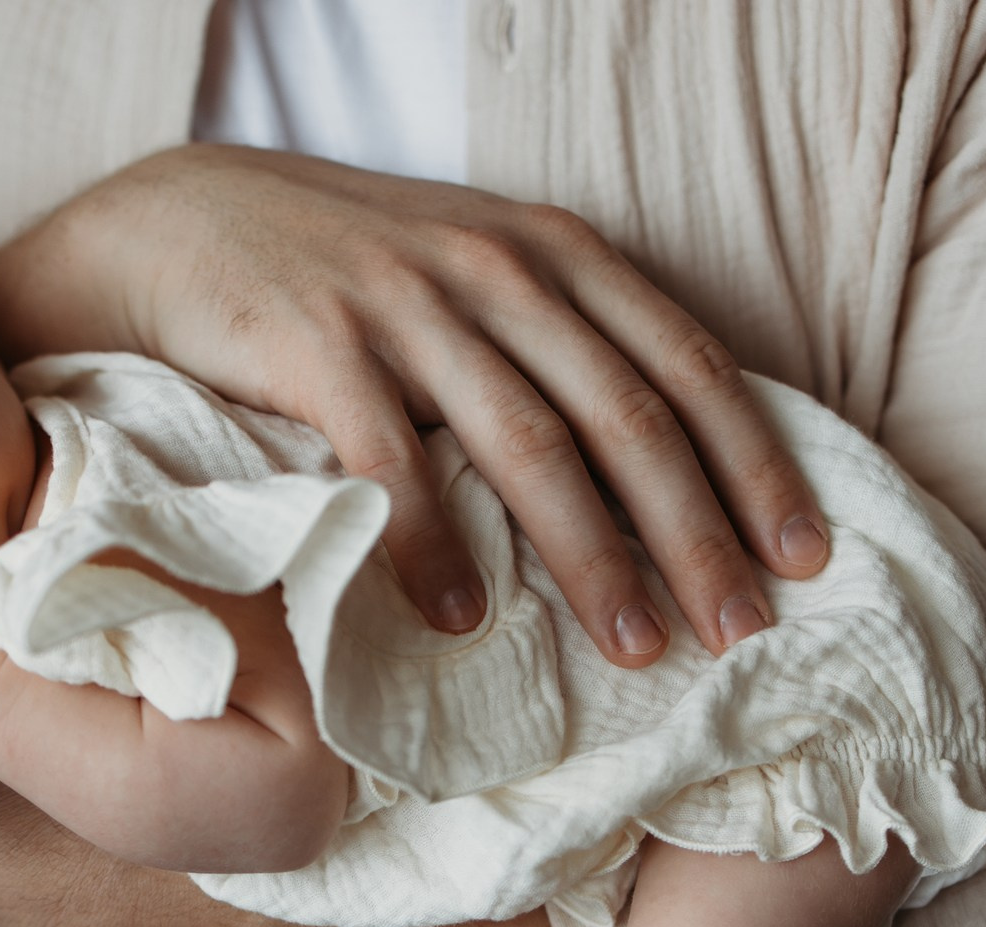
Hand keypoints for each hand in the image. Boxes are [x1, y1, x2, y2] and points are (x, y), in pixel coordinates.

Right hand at [0, 145, 830, 667]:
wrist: (180, 221)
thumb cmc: (346, 273)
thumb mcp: (474, 276)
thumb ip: (562, 342)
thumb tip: (668, 468)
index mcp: (554, 252)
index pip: (686, 364)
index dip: (755, 465)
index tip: (806, 557)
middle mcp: (496, 268)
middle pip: (629, 416)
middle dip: (697, 533)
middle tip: (740, 631)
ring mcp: (406, 304)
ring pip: (531, 444)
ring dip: (593, 557)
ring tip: (636, 647)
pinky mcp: (314, 344)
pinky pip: (391, 460)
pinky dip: (434, 544)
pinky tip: (466, 620)